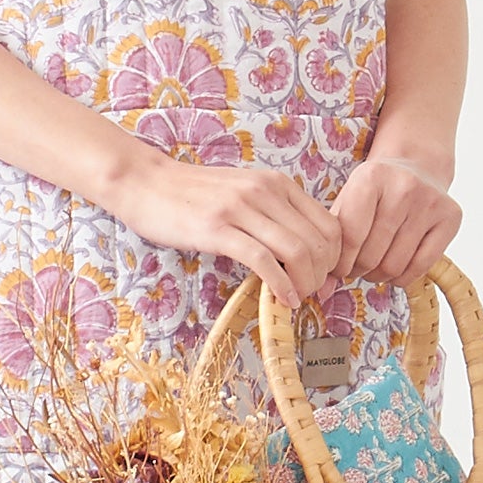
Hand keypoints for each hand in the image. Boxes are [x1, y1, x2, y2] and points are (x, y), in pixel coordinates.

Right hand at [103, 151, 341, 307]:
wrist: (146, 183)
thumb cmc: (193, 194)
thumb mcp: (244, 193)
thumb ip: (273, 215)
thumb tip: (303, 251)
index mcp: (277, 183)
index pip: (329, 223)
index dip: (336, 258)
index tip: (324, 278)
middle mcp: (265, 191)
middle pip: (319, 241)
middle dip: (323, 275)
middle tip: (311, 293)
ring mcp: (241, 209)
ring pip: (297, 252)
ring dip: (305, 283)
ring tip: (296, 298)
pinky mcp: (218, 229)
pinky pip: (263, 261)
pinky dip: (280, 286)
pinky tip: (281, 300)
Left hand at [328, 155, 461, 287]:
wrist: (416, 167)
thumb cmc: (374, 192)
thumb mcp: (348, 201)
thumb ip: (334, 239)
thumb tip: (324, 288)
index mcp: (371, 178)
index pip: (350, 236)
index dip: (340, 262)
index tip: (338, 269)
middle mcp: (404, 187)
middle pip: (372, 254)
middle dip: (358, 269)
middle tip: (356, 268)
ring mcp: (430, 202)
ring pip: (395, 265)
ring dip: (379, 276)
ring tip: (373, 268)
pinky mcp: (451, 218)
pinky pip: (420, 267)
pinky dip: (402, 278)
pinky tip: (394, 271)